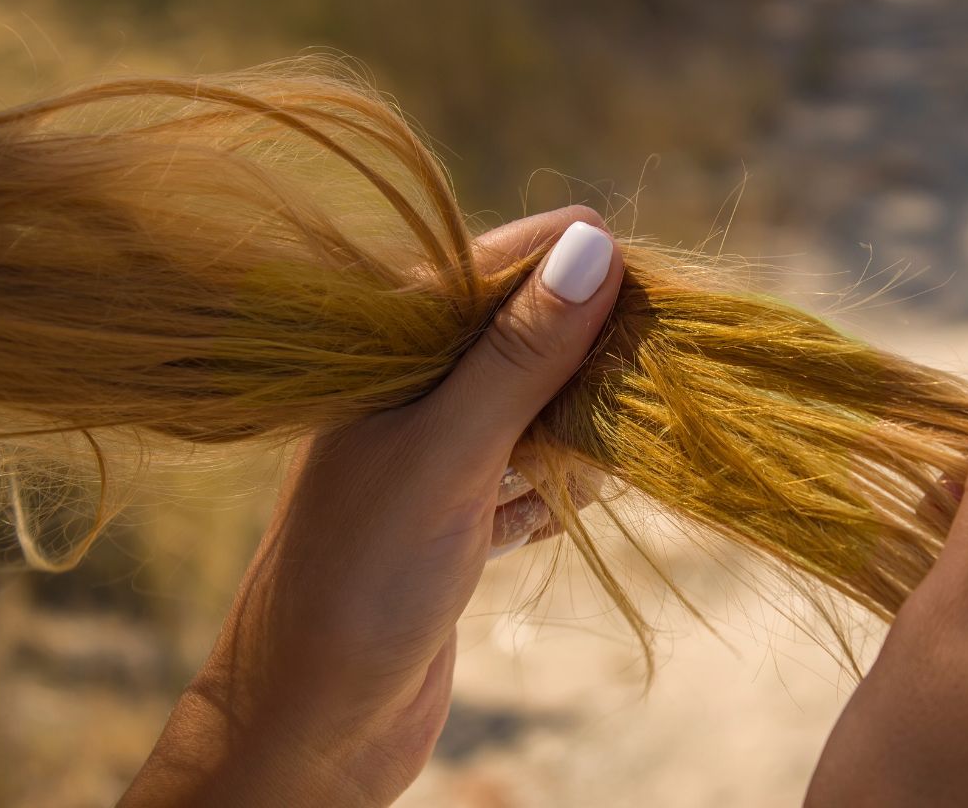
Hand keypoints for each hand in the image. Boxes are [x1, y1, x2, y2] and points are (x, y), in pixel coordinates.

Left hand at [120, 206, 622, 806]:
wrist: (314, 722)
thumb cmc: (363, 576)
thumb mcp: (448, 452)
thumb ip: (518, 354)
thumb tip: (593, 244)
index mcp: (386, 352)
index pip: (494, 269)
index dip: (574, 266)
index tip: (653, 283)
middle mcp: (408, 393)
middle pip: (521, 339)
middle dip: (587, 355)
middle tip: (647, 376)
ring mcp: (431, 457)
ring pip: (530, 411)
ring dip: (578, 428)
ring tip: (613, 450)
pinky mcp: (453, 516)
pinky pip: (524, 477)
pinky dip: (555, 489)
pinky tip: (574, 506)